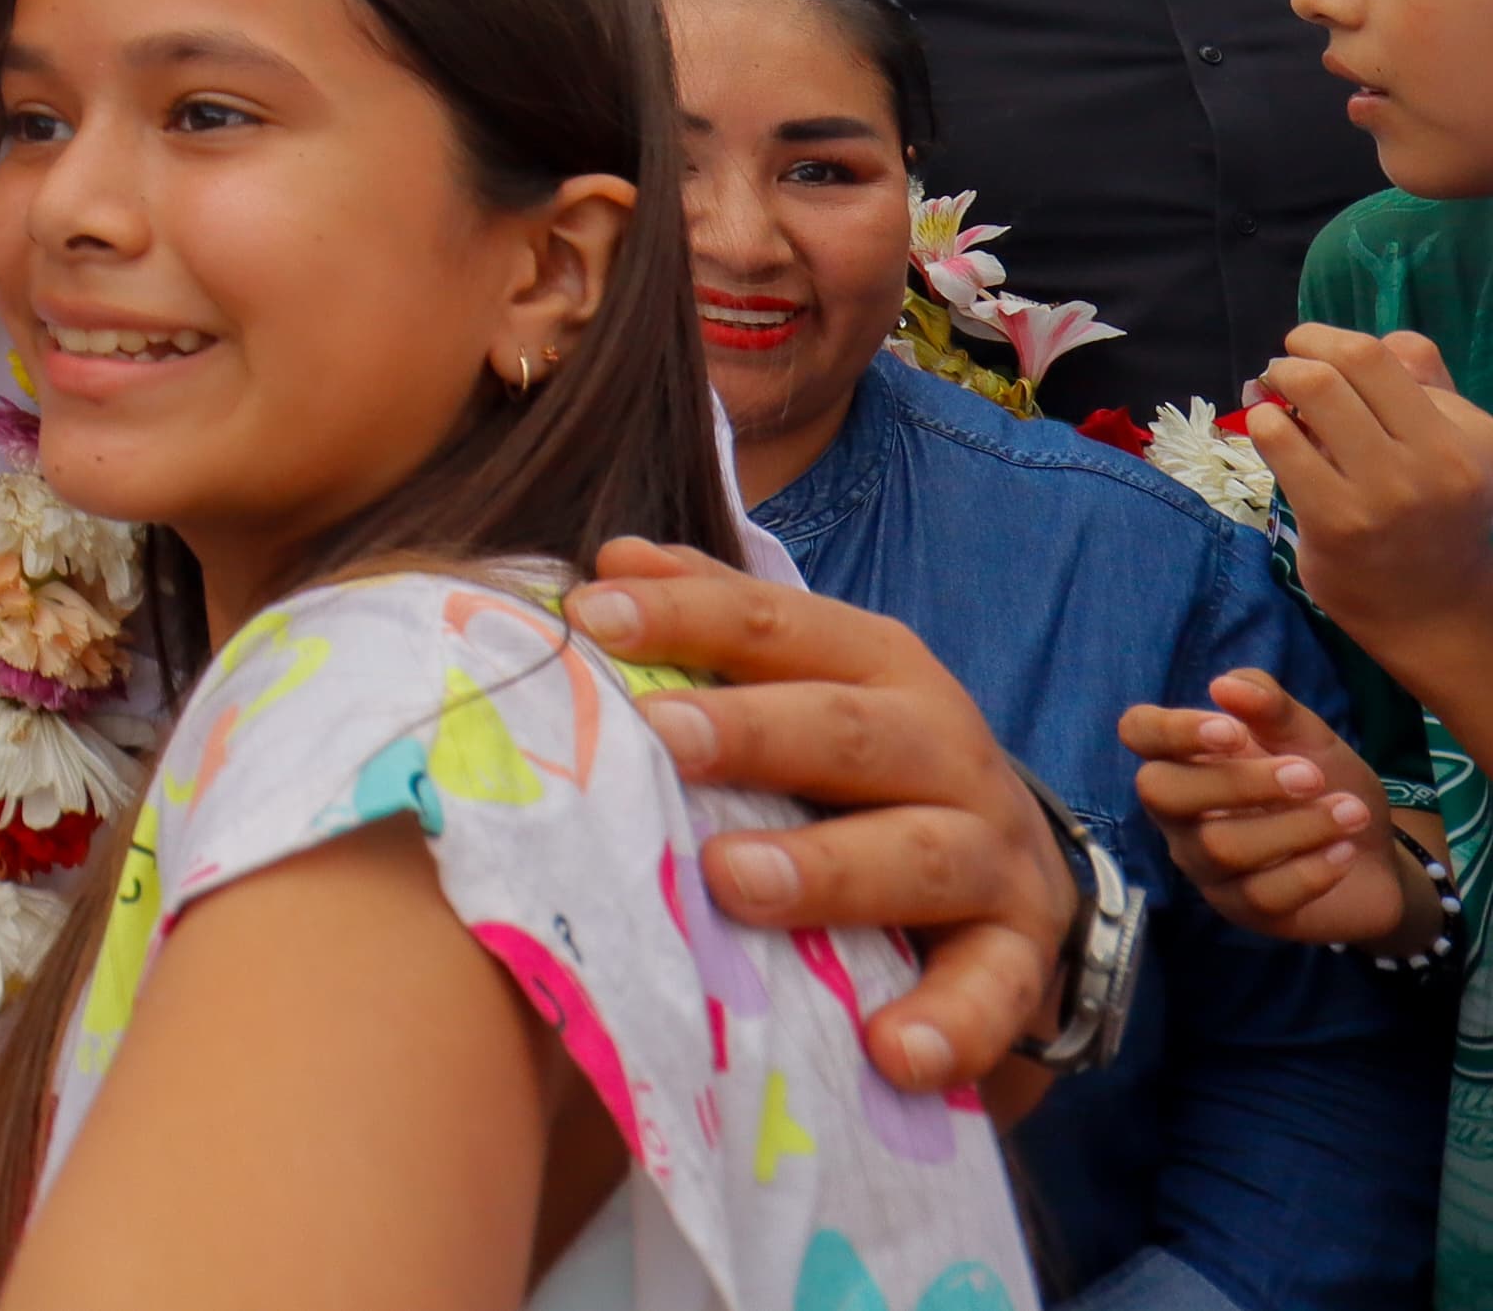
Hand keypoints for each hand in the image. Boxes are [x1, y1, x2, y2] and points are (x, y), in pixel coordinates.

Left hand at [571, 539, 1072, 1090]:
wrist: (1001, 874)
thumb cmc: (858, 770)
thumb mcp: (796, 683)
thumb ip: (713, 622)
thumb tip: (612, 562)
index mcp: (876, 666)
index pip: (777, 624)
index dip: (688, 614)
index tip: (591, 615)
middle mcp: (944, 745)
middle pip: (853, 729)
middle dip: (757, 731)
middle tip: (664, 738)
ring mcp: (992, 850)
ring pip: (921, 853)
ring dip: (830, 870)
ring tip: (734, 883)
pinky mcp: (1021, 954)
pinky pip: (994, 992)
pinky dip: (948, 1024)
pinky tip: (886, 1050)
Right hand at [1119, 669, 1424, 946]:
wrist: (1377, 854)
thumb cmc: (1327, 783)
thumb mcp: (1309, 736)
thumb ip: (1270, 706)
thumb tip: (1224, 686)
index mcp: (1185, 757)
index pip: (1139, 733)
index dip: (1172, 730)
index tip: (1232, 730)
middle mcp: (1180, 812)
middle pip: (1162, 793)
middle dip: (1238, 782)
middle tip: (1312, 775)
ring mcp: (1205, 864)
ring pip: (1219, 847)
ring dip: (1295, 826)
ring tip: (1350, 812)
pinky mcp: (1241, 908)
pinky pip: (1259, 894)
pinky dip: (1310, 870)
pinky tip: (1344, 851)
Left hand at [1249, 326, 1492, 666]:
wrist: (1438, 613)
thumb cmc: (1441, 521)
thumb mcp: (1458, 449)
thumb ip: (1430, 390)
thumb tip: (1391, 340)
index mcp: (1464, 434)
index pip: (1385, 354)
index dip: (1328, 339)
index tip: (1305, 347)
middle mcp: (1433, 458)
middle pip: (1345, 365)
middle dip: (1296, 356)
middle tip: (1280, 371)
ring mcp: (1384, 490)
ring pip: (1312, 393)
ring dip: (1274, 387)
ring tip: (1271, 402)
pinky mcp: (1337, 521)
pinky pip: (1282, 443)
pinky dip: (1264, 425)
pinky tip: (1269, 435)